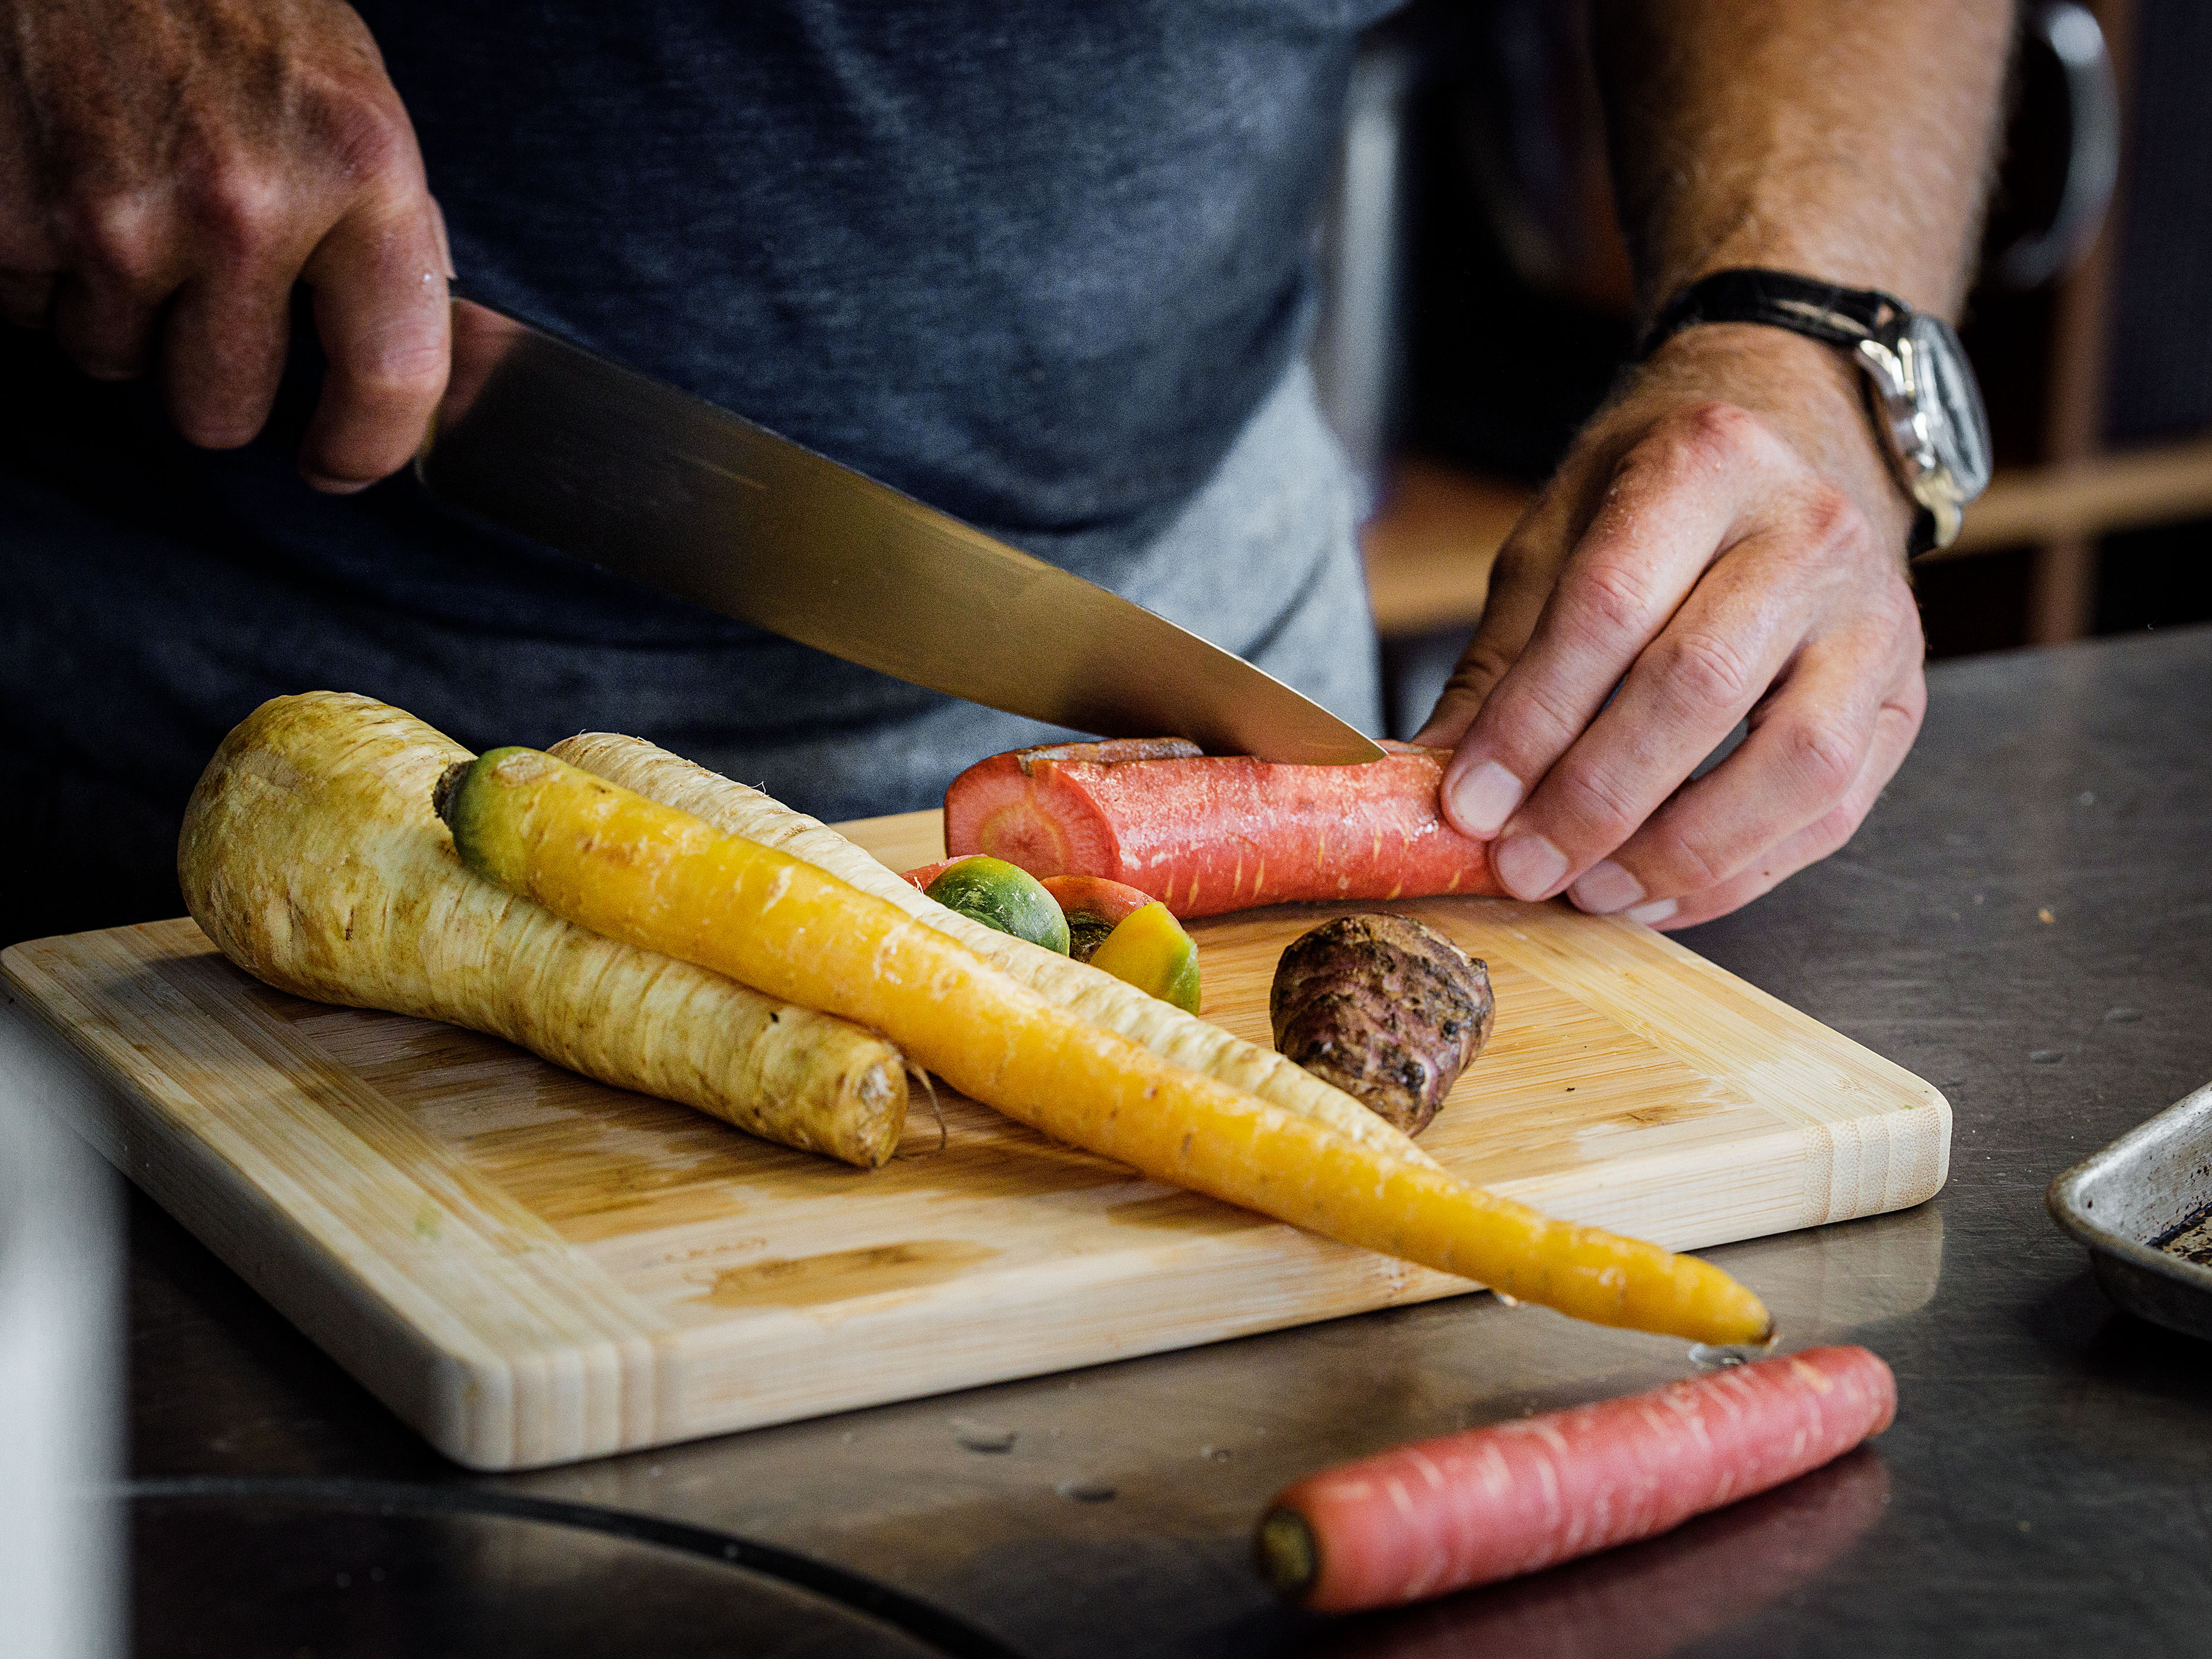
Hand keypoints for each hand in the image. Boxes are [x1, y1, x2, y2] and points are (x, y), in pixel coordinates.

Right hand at [0, 0, 449, 488]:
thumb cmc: (240, 15)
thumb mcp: (356, 108)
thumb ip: (385, 239)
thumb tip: (407, 371)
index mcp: (360, 174)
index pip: (390, 378)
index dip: (365, 448)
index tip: (340, 464)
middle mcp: (245, 206)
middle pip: (223, 410)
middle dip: (213, 375)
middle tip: (206, 294)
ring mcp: (118, 215)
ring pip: (117, 364)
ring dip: (125, 314)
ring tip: (133, 209)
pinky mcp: (14, 215)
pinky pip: (33, 311)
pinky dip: (47, 270)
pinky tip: (70, 185)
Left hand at [1414, 324, 1926, 929]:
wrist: (1790, 451)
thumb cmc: (1654, 501)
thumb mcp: (1556, 544)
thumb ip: (1501, 664)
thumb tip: (1430, 780)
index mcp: (1707, 462)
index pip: (1611, 606)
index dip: (1535, 718)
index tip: (1470, 803)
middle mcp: (1810, 531)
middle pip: (1700, 685)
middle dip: (1596, 797)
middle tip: (1520, 864)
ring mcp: (1875, 615)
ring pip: (1794, 762)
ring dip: (1680, 849)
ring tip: (1590, 890)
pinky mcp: (1903, 695)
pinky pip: (1832, 808)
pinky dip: (1739, 870)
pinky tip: (1656, 894)